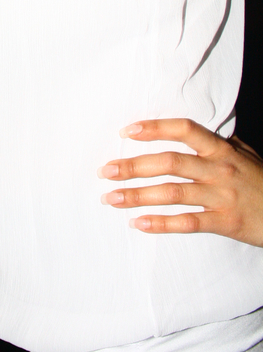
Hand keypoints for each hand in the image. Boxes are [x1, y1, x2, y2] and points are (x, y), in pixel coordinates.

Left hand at [97, 118, 262, 246]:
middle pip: (169, 162)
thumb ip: (217, 143)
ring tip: (111, 198)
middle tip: (105, 171)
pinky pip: (187, 223)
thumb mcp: (245, 154)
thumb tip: (189, 130)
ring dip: (137, 195)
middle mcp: (219, 169)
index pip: (184, 130)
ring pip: (172, 193)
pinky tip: (138, 223)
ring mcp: (222, 196)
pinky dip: (160, 223)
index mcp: (221, 149)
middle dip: (133, 165)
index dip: (155, 128)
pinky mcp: (225, 222)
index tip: (126, 131)